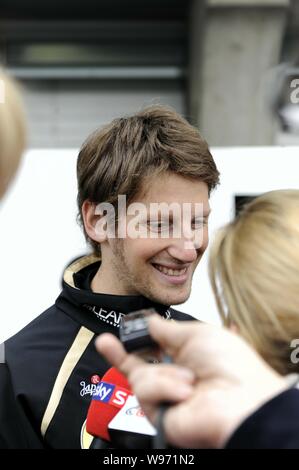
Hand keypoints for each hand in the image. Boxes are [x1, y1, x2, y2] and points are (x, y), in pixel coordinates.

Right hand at [96, 316, 286, 447]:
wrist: (242, 401)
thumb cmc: (231, 367)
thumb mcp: (196, 334)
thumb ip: (167, 329)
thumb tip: (150, 322)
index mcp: (185, 359)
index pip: (152, 349)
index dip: (133, 342)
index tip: (119, 333)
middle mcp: (174, 380)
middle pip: (136, 368)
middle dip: (118, 354)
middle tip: (105, 342)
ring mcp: (167, 398)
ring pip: (139, 377)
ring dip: (164, 373)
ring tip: (189, 380)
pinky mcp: (160, 416)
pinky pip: (145, 392)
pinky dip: (164, 387)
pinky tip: (184, 392)